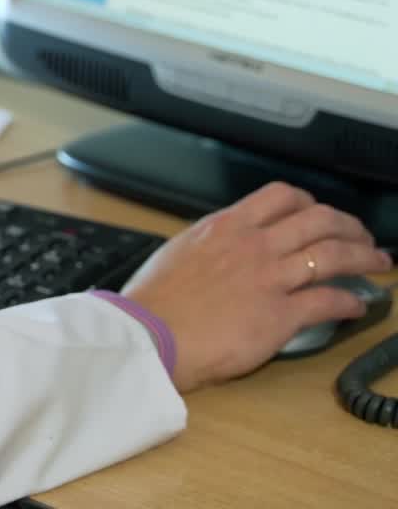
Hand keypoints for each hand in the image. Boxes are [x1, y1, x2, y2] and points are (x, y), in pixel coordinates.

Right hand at [121, 181, 390, 392]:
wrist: (152, 330)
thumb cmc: (158, 296)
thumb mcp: (183, 250)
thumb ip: (213, 243)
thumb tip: (226, 247)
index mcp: (228, 225)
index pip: (283, 196)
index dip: (312, 203)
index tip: (321, 215)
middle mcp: (254, 244)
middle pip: (319, 220)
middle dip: (350, 227)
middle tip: (363, 238)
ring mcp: (270, 278)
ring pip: (333, 255)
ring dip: (364, 258)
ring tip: (379, 264)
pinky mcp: (280, 315)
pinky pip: (328, 301)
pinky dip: (350, 301)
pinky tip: (358, 305)